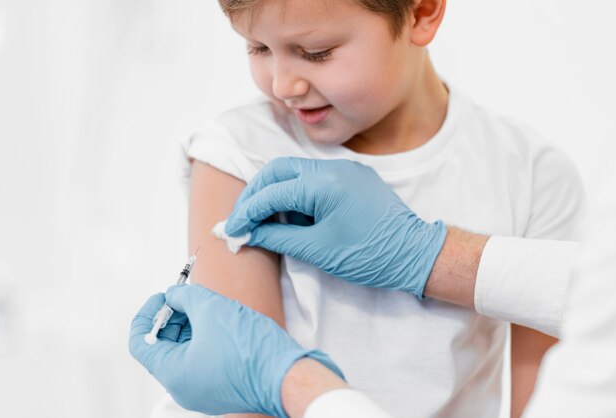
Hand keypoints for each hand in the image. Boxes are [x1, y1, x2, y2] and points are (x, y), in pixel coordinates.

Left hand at [129, 284, 343, 416]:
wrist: (288, 376)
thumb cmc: (250, 349)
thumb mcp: (212, 309)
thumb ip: (185, 297)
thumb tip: (174, 295)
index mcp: (173, 374)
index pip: (141, 342)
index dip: (149, 314)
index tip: (163, 296)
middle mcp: (183, 388)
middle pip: (163, 347)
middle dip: (172, 317)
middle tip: (187, 296)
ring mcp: (202, 391)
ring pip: (184, 352)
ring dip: (190, 326)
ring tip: (208, 307)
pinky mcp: (220, 388)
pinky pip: (201, 360)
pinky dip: (204, 338)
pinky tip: (220, 322)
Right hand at [226, 157, 446, 298]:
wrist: (415, 254)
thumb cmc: (368, 255)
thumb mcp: (317, 250)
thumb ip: (276, 238)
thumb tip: (246, 235)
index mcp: (324, 184)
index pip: (272, 192)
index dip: (247, 212)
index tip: (230, 230)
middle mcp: (333, 168)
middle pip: (278, 170)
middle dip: (256, 194)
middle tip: (243, 220)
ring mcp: (345, 169)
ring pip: (295, 172)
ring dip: (276, 194)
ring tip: (266, 223)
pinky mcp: (353, 177)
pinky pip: (314, 178)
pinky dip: (297, 194)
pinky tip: (292, 217)